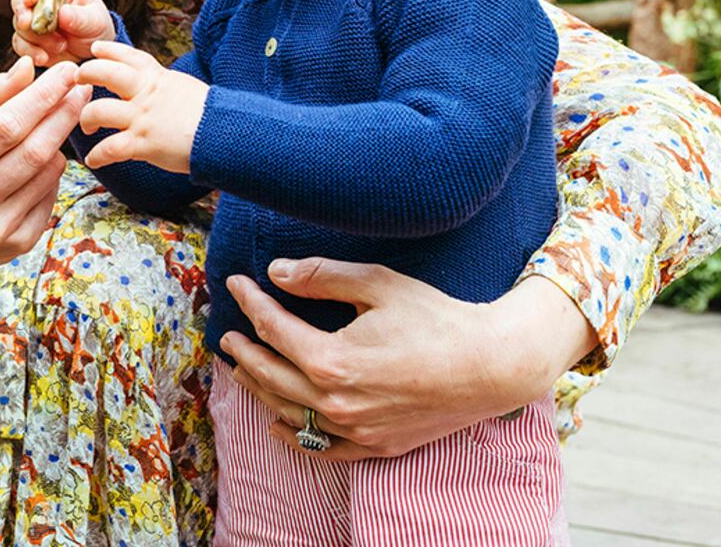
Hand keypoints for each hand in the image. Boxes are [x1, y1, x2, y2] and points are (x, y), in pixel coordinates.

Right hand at [0, 55, 90, 351]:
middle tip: (82, 87)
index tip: (66, 71)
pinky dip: (55, 171)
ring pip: (46, 174)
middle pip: (32, 152)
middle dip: (62, 114)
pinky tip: (49, 157)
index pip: (5, 126)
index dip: (41, 97)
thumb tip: (26, 67)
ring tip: (62, 117)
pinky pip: (50, 197)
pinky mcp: (16, 245)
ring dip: (60, 140)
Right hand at [10, 0, 114, 65]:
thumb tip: (63, 12)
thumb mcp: (95, 21)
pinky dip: (30, 52)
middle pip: (20, 2)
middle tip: (27, 24)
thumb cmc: (96, 27)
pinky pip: (20, 45)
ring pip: (20, 27)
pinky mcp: (29, 41)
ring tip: (60, 46)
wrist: (93, 51)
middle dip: (22, 14)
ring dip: (36, 39)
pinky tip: (44, 58)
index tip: (30, 0)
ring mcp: (32, 22)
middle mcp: (39, 2)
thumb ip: (80, 17)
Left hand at [75, 40, 207, 173]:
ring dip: (86, 118)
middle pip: (105, 73)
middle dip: (86, 74)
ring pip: (98, 110)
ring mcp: (142, 118)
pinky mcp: (142, 143)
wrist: (224, 133)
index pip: (128, 56)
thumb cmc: (210, 114)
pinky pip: (109, 149)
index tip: (96, 49)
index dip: (109, 50)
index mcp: (158, 78)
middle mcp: (145, 94)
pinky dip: (97, 156)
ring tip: (87, 126)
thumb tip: (156, 86)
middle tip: (78, 80)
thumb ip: (164, 86)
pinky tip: (93, 160)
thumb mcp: (184, 88)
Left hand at [220, 258, 596, 459]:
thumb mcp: (379, 284)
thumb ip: (322, 278)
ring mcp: (355, 430)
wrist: (492, 366)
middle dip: (244, 351)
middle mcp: (336, 402)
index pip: (273, 329)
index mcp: (332, 360)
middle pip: (270, 376)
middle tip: (228, 333)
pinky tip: (278, 423)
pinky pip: (321, 448)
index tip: (237, 282)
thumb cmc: (438, 319)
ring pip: (289, 413)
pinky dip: (294, 435)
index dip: (251, 302)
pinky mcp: (375, 445)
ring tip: (243, 369)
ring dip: (260, 389)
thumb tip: (277, 272)